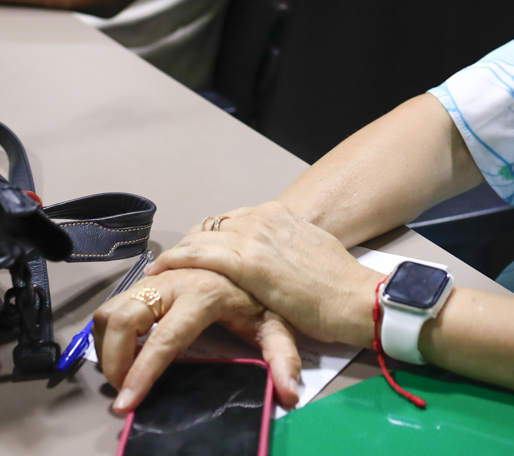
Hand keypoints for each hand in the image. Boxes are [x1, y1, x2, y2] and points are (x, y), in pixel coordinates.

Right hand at [93, 267, 301, 413]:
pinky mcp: (148, 276)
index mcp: (204, 295)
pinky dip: (110, 329)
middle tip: (123, 390)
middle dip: (113, 361)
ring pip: (111, 308)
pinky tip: (127, 348)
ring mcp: (157, 277)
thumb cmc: (261, 292)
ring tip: (123, 371)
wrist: (255, 249)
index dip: (141, 372)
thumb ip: (282, 357)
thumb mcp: (277, 323)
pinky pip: (114, 302)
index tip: (126, 401)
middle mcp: (174, 281)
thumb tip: (289, 394)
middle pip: (124, 319)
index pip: (164, 339)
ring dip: (107, 344)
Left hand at [149, 202, 382, 347]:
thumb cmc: (339, 286)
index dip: (210, 237)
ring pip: (201, 239)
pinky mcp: (248, 262)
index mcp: (280, 214)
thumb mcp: (311, 253)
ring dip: (177, 254)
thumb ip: (287, 249)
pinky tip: (160, 270)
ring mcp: (255, 238)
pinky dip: (177, 261)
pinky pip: (200, 256)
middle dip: (189, 246)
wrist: (356, 297)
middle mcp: (265, 218)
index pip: (232, 220)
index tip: (195, 251)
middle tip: (170, 262)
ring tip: (158, 268)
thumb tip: (275, 261)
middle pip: (212, 227)